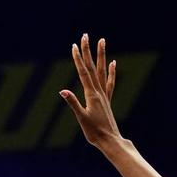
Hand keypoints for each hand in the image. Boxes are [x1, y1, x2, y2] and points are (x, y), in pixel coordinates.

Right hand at [60, 34, 122, 148]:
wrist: (110, 141)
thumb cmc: (94, 132)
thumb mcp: (81, 118)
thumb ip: (73, 103)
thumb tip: (63, 91)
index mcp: (91, 95)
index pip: (83, 72)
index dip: (78, 58)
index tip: (74, 45)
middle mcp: (99, 92)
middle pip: (92, 67)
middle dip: (88, 51)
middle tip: (86, 36)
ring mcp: (104, 95)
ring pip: (102, 71)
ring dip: (101, 56)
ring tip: (101, 41)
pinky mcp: (107, 100)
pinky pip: (110, 83)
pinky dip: (111, 72)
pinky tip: (113, 63)